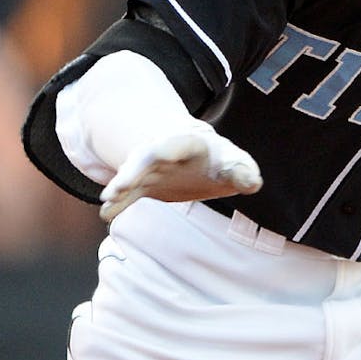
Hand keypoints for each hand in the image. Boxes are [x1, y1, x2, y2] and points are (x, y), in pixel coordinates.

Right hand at [99, 131, 262, 222]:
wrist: (198, 155)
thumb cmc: (217, 159)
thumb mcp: (232, 160)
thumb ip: (243, 170)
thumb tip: (253, 183)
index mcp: (186, 144)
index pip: (176, 145)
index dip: (168, 150)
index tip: (161, 157)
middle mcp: (162, 155)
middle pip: (144, 160)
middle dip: (132, 172)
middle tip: (119, 187)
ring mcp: (149, 170)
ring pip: (130, 176)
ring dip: (120, 187)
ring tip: (109, 200)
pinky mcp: (142, 186)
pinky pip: (127, 195)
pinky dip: (118, 204)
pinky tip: (108, 214)